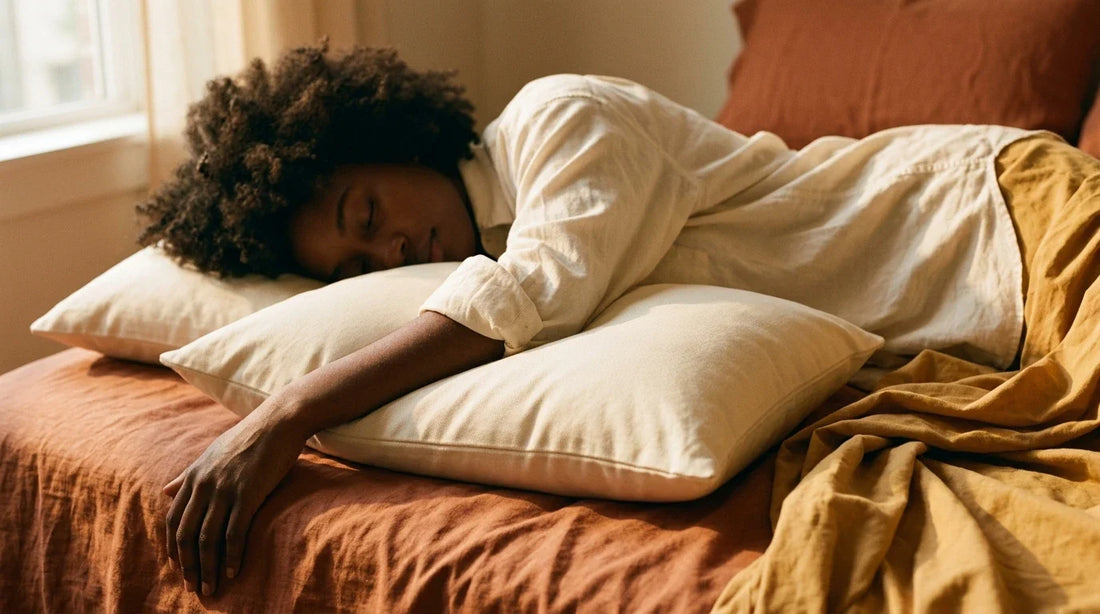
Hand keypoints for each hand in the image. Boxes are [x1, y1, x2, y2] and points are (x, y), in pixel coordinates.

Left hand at [163, 410, 305, 595]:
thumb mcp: (212, 454)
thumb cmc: (249, 438)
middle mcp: (204, 484)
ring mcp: (225, 489)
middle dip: (188, 566)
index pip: (173, 520)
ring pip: (208, 539)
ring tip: (211, 589)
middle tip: (194, 588)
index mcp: (193, 476)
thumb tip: (166, 491)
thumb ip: (188, 476)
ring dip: (208, 569)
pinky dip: (231, 556)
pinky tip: (233, 572)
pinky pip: (234, 532)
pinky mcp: (248, 493)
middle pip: (186, 535)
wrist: (279, 421)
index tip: (180, 569)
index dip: (173, 548)